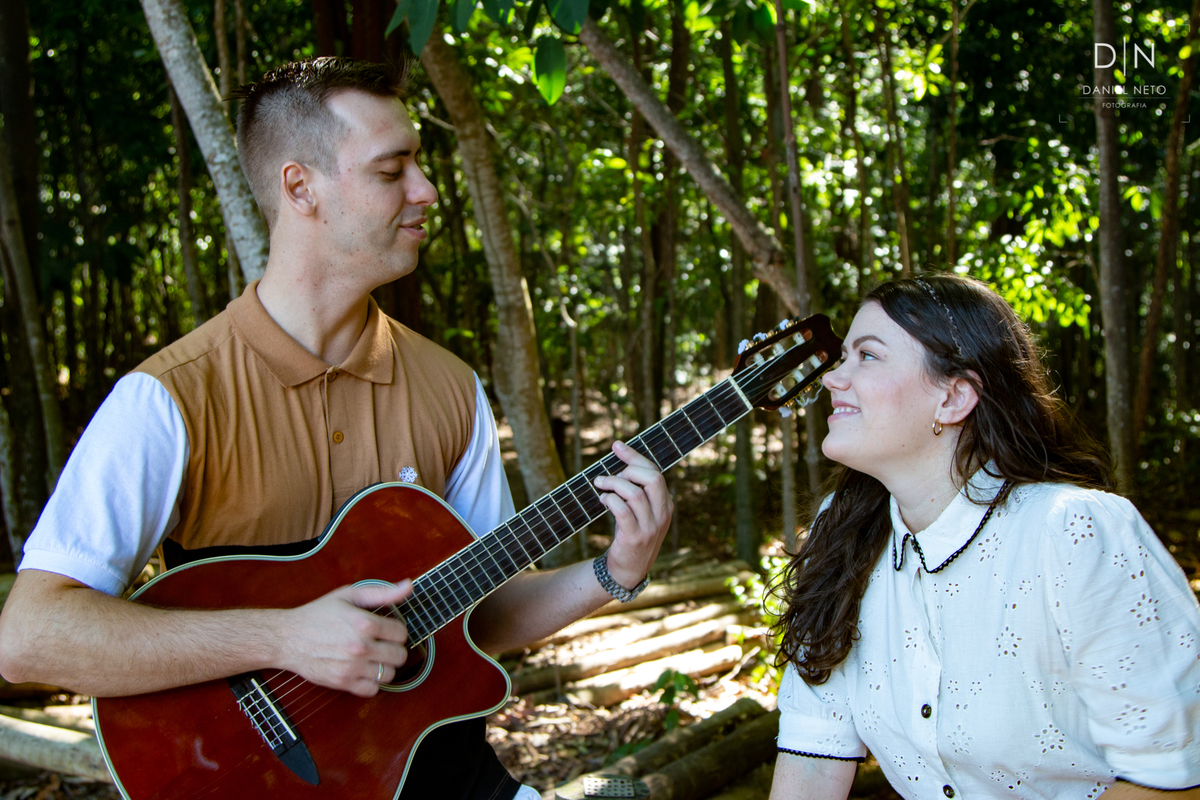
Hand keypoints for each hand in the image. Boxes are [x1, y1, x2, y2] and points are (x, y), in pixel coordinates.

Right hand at [275, 580, 412, 697]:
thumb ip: (382, 592)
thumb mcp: (349, 595)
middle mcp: (361, 647)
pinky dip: (372, 682)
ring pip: (388, 674)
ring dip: (384, 666)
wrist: (288, 638)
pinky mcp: (342, 682)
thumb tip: (408, 586)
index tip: (387, 630)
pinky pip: (372, 690)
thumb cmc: (318, 614)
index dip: (396, 630)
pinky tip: (364, 671)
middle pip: (399, 655)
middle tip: (382, 644)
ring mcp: (352, 667)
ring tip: (373, 657)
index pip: (401, 633)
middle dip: (394, 648)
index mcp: (364, 623)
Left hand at [593, 441, 673, 588]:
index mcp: (667, 504)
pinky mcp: (635, 537)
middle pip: (652, 478)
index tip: (616, 446)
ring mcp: (651, 527)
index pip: (655, 472)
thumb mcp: (641, 512)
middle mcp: (663, 514)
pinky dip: (610, 500)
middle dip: (627, 469)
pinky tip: (602, 499)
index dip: (634, 456)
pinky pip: (622, 511)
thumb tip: (620, 458)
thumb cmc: (631, 534)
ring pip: (635, 493)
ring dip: (613, 484)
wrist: (628, 570)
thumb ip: (637, 490)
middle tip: (608, 476)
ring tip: (599, 484)